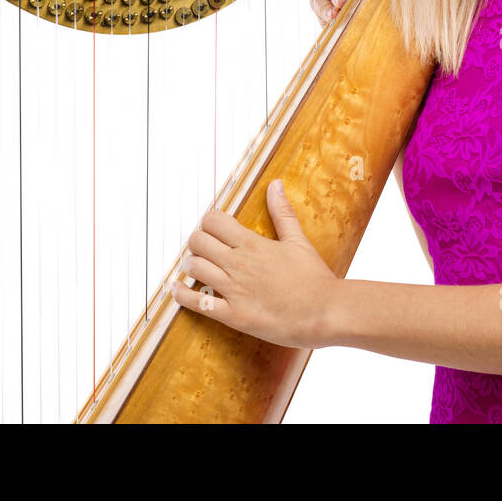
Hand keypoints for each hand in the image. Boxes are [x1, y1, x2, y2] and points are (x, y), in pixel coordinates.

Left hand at [169, 180, 341, 349]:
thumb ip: (282, 213)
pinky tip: (177, 289)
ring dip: (190, 264)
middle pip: (198, 242)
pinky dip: (183, 295)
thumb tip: (275, 185)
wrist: (324, 312)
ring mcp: (233, 290)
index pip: (214, 221)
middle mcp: (238, 264)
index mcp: (252, 244)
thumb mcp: (298, 240)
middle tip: (202, 246)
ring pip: (195, 268)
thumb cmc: (314, 277)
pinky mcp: (233, 316)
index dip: (208, 221)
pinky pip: (198, 304)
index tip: (212, 227)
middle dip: (196, 241)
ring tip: (194, 265)